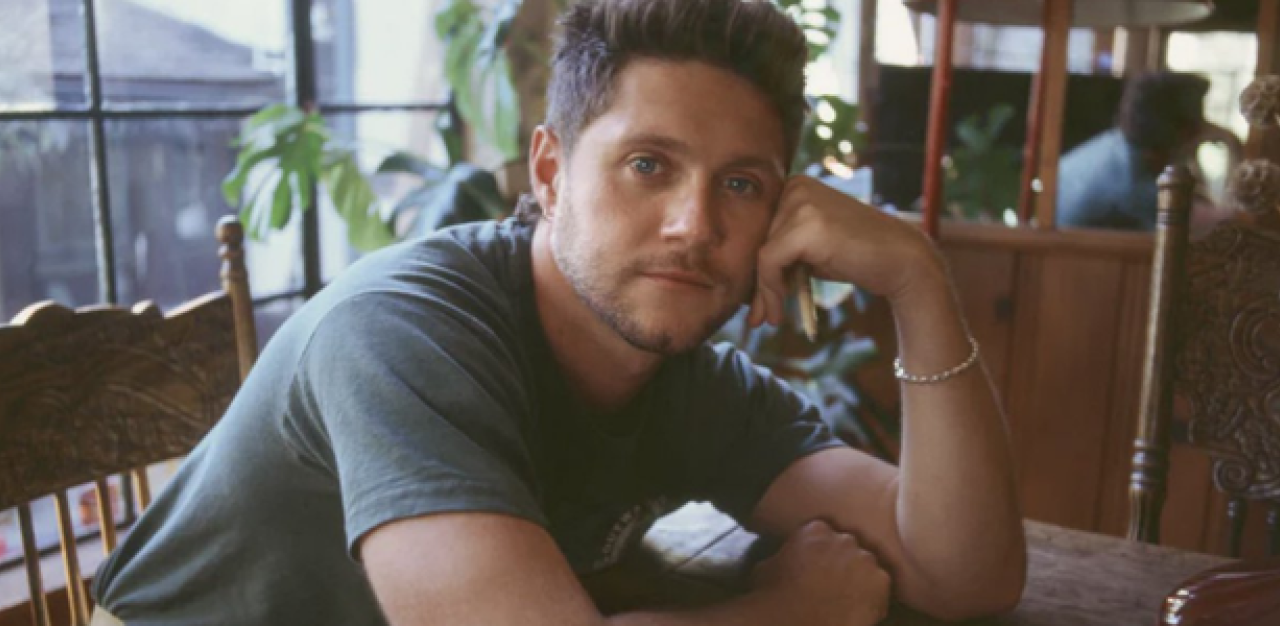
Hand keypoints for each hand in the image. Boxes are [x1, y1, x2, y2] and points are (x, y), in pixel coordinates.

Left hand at [747, 175, 946, 327]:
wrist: (901, 259)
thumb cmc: (856, 256)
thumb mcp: (810, 250)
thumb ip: (781, 252)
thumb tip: (744, 281)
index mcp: (794, 184)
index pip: (759, 228)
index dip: (755, 267)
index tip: (755, 302)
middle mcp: (795, 185)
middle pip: (757, 240)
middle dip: (757, 283)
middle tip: (757, 317)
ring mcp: (801, 202)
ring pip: (760, 254)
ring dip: (762, 293)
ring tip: (768, 320)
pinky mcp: (805, 225)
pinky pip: (769, 262)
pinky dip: (770, 291)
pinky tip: (777, 312)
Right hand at [750, 519, 890, 625]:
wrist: (792, 619)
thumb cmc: (773, 596)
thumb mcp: (766, 567)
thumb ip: (782, 556)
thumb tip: (782, 560)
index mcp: (816, 529)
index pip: (827, 534)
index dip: (824, 552)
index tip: (820, 566)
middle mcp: (844, 538)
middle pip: (851, 548)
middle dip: (845, 563)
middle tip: (834, 584)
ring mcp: (865, 559)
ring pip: (868, 568)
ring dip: (860, 581)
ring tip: (847, 601)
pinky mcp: (880, 582)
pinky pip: (882, 590)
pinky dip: (874, 601)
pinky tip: (858, 613)